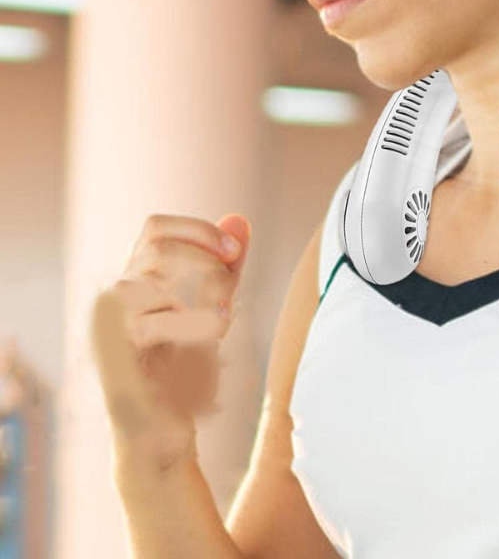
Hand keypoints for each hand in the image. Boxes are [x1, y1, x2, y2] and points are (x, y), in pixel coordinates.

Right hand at [90, 213, 250, 472]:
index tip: (234, 251)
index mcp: (132, 280)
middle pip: (159, 249)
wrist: (161, 432)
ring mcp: (106, 331)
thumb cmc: (184, 367)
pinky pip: (153, 329)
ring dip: (201, 302)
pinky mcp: (110, 361)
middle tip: (231, 293)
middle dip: (205, 265)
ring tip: (221, 326)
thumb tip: (239, 219)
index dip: (196, 231)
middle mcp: (111, 300)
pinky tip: (205, 350)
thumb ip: (226, 265)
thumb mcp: (215, 307)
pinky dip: (191, 334)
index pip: (154, 228)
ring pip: (157, 286)